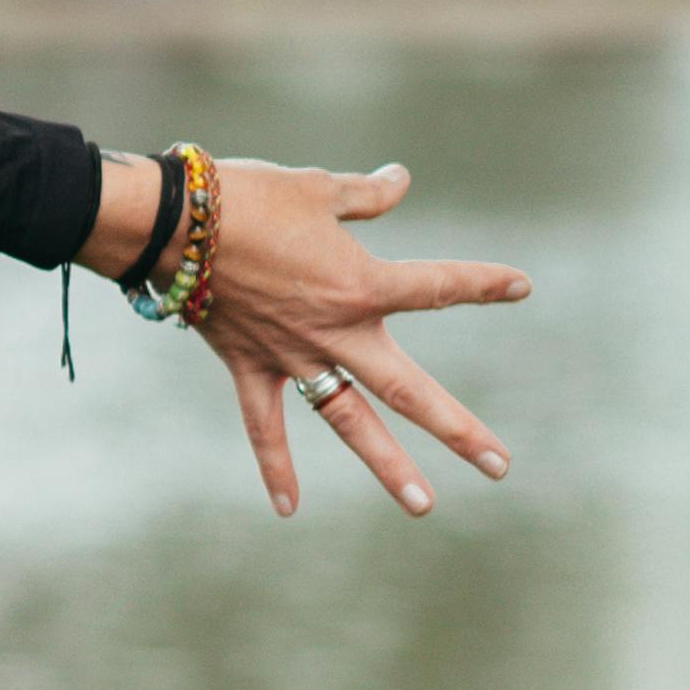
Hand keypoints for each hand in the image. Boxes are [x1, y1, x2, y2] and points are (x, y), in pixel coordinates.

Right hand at [155, 156, 532, 519]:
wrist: (169, 223)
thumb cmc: (246, 195)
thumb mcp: (316, 188)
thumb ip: (366, 195)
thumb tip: (401, 182)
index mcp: (361, 284)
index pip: (438, 287)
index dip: (484, 284)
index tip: (520, 287)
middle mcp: (335, 332)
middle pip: (408, 390)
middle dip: (458, 429)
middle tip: (500, 466)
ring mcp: (291, 356)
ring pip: (347, 419)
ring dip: (387, 465)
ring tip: (424, 504)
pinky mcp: (247, 365)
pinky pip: (264, 424)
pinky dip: (276, 466)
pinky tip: (289, 508)